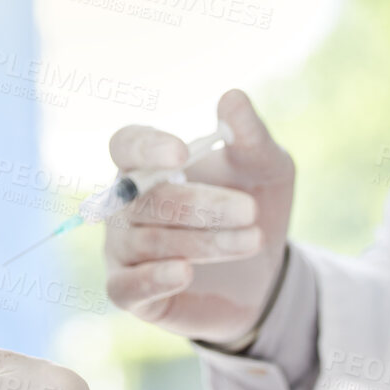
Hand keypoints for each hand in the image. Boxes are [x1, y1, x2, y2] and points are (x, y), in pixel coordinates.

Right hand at [104, 88, 294, 343]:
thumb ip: (249, 135)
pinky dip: (152, 279)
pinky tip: (184, 272)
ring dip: (203, 242)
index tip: (182, 153)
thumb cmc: (254, 205)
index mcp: (148, 163)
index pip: (126, 144)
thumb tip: (232, 96)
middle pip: (144, 199)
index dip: (147, 147)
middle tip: (250, 210)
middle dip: (200, 205)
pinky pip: (126, 287)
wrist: (265, 272)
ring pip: (147, 242)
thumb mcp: (267, 167)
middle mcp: (125, 204)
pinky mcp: (129, 292)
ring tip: (252, 240)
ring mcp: (122, 249)